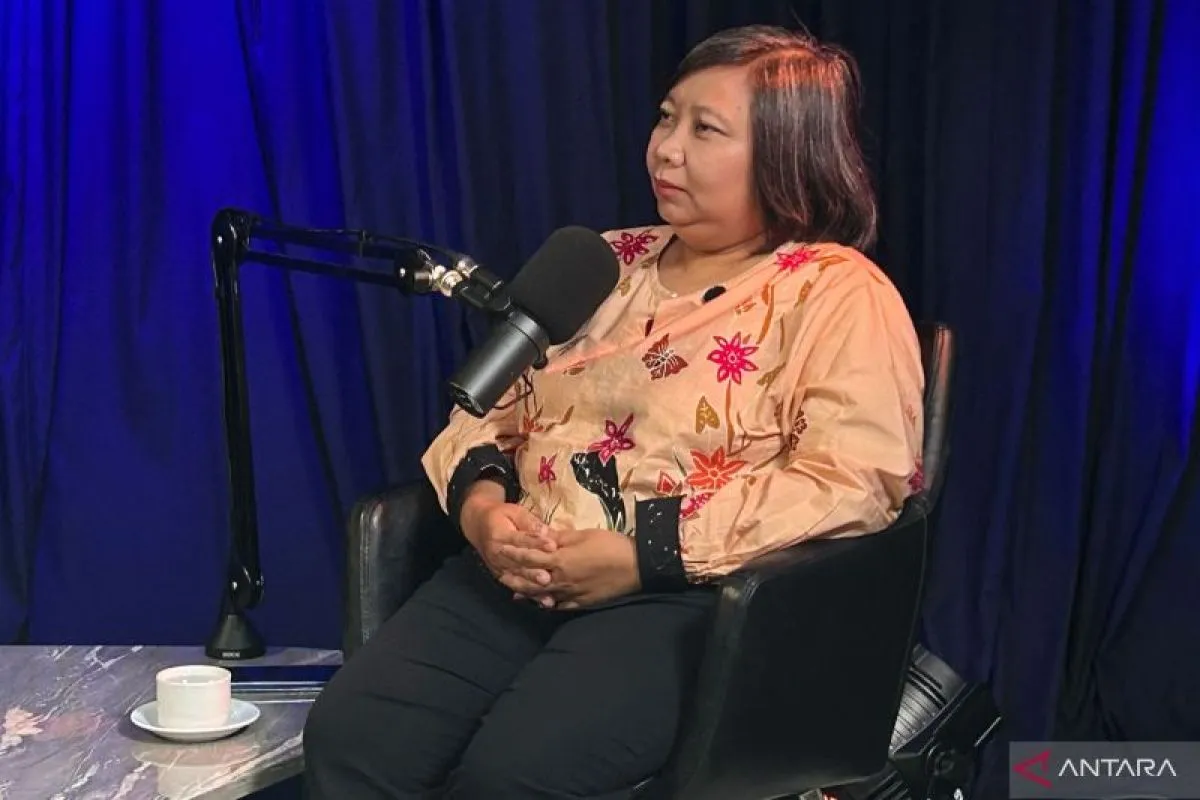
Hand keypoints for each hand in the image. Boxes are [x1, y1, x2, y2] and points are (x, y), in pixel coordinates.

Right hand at [459, 484, 557, 597]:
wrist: (478, 525)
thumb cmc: (501, 516)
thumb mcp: (514, 511)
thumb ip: (529, 521)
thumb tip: (545, 531)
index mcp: (499, 535)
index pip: (520, 540)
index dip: (536, 543)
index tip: (552, 546)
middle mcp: (497, 554)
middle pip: (518, 564)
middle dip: (533, 572)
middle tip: (547, 577)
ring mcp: (498, 567)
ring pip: (517, 579)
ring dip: (532, 587)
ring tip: (547, 593)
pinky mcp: (500, 576)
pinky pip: (516, 587)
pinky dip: (529, 595)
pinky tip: (543, 602)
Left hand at [497, 528, 640, 608]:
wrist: (637, 566)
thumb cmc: (611, 545)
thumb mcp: (583, 535)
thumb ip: (560, 537)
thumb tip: (541, 536)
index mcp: (561, 560)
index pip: (530, 557)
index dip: (514, 553)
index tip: (500, 550)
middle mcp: (562, 580)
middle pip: (531, 580)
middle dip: (514, 577)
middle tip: (499, 575)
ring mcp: (572, 594)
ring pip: (543, 595)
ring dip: (527, 593)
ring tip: (514, 592)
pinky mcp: (583, 602)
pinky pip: (561, 606)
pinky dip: (549, 604)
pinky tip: (543, 604)